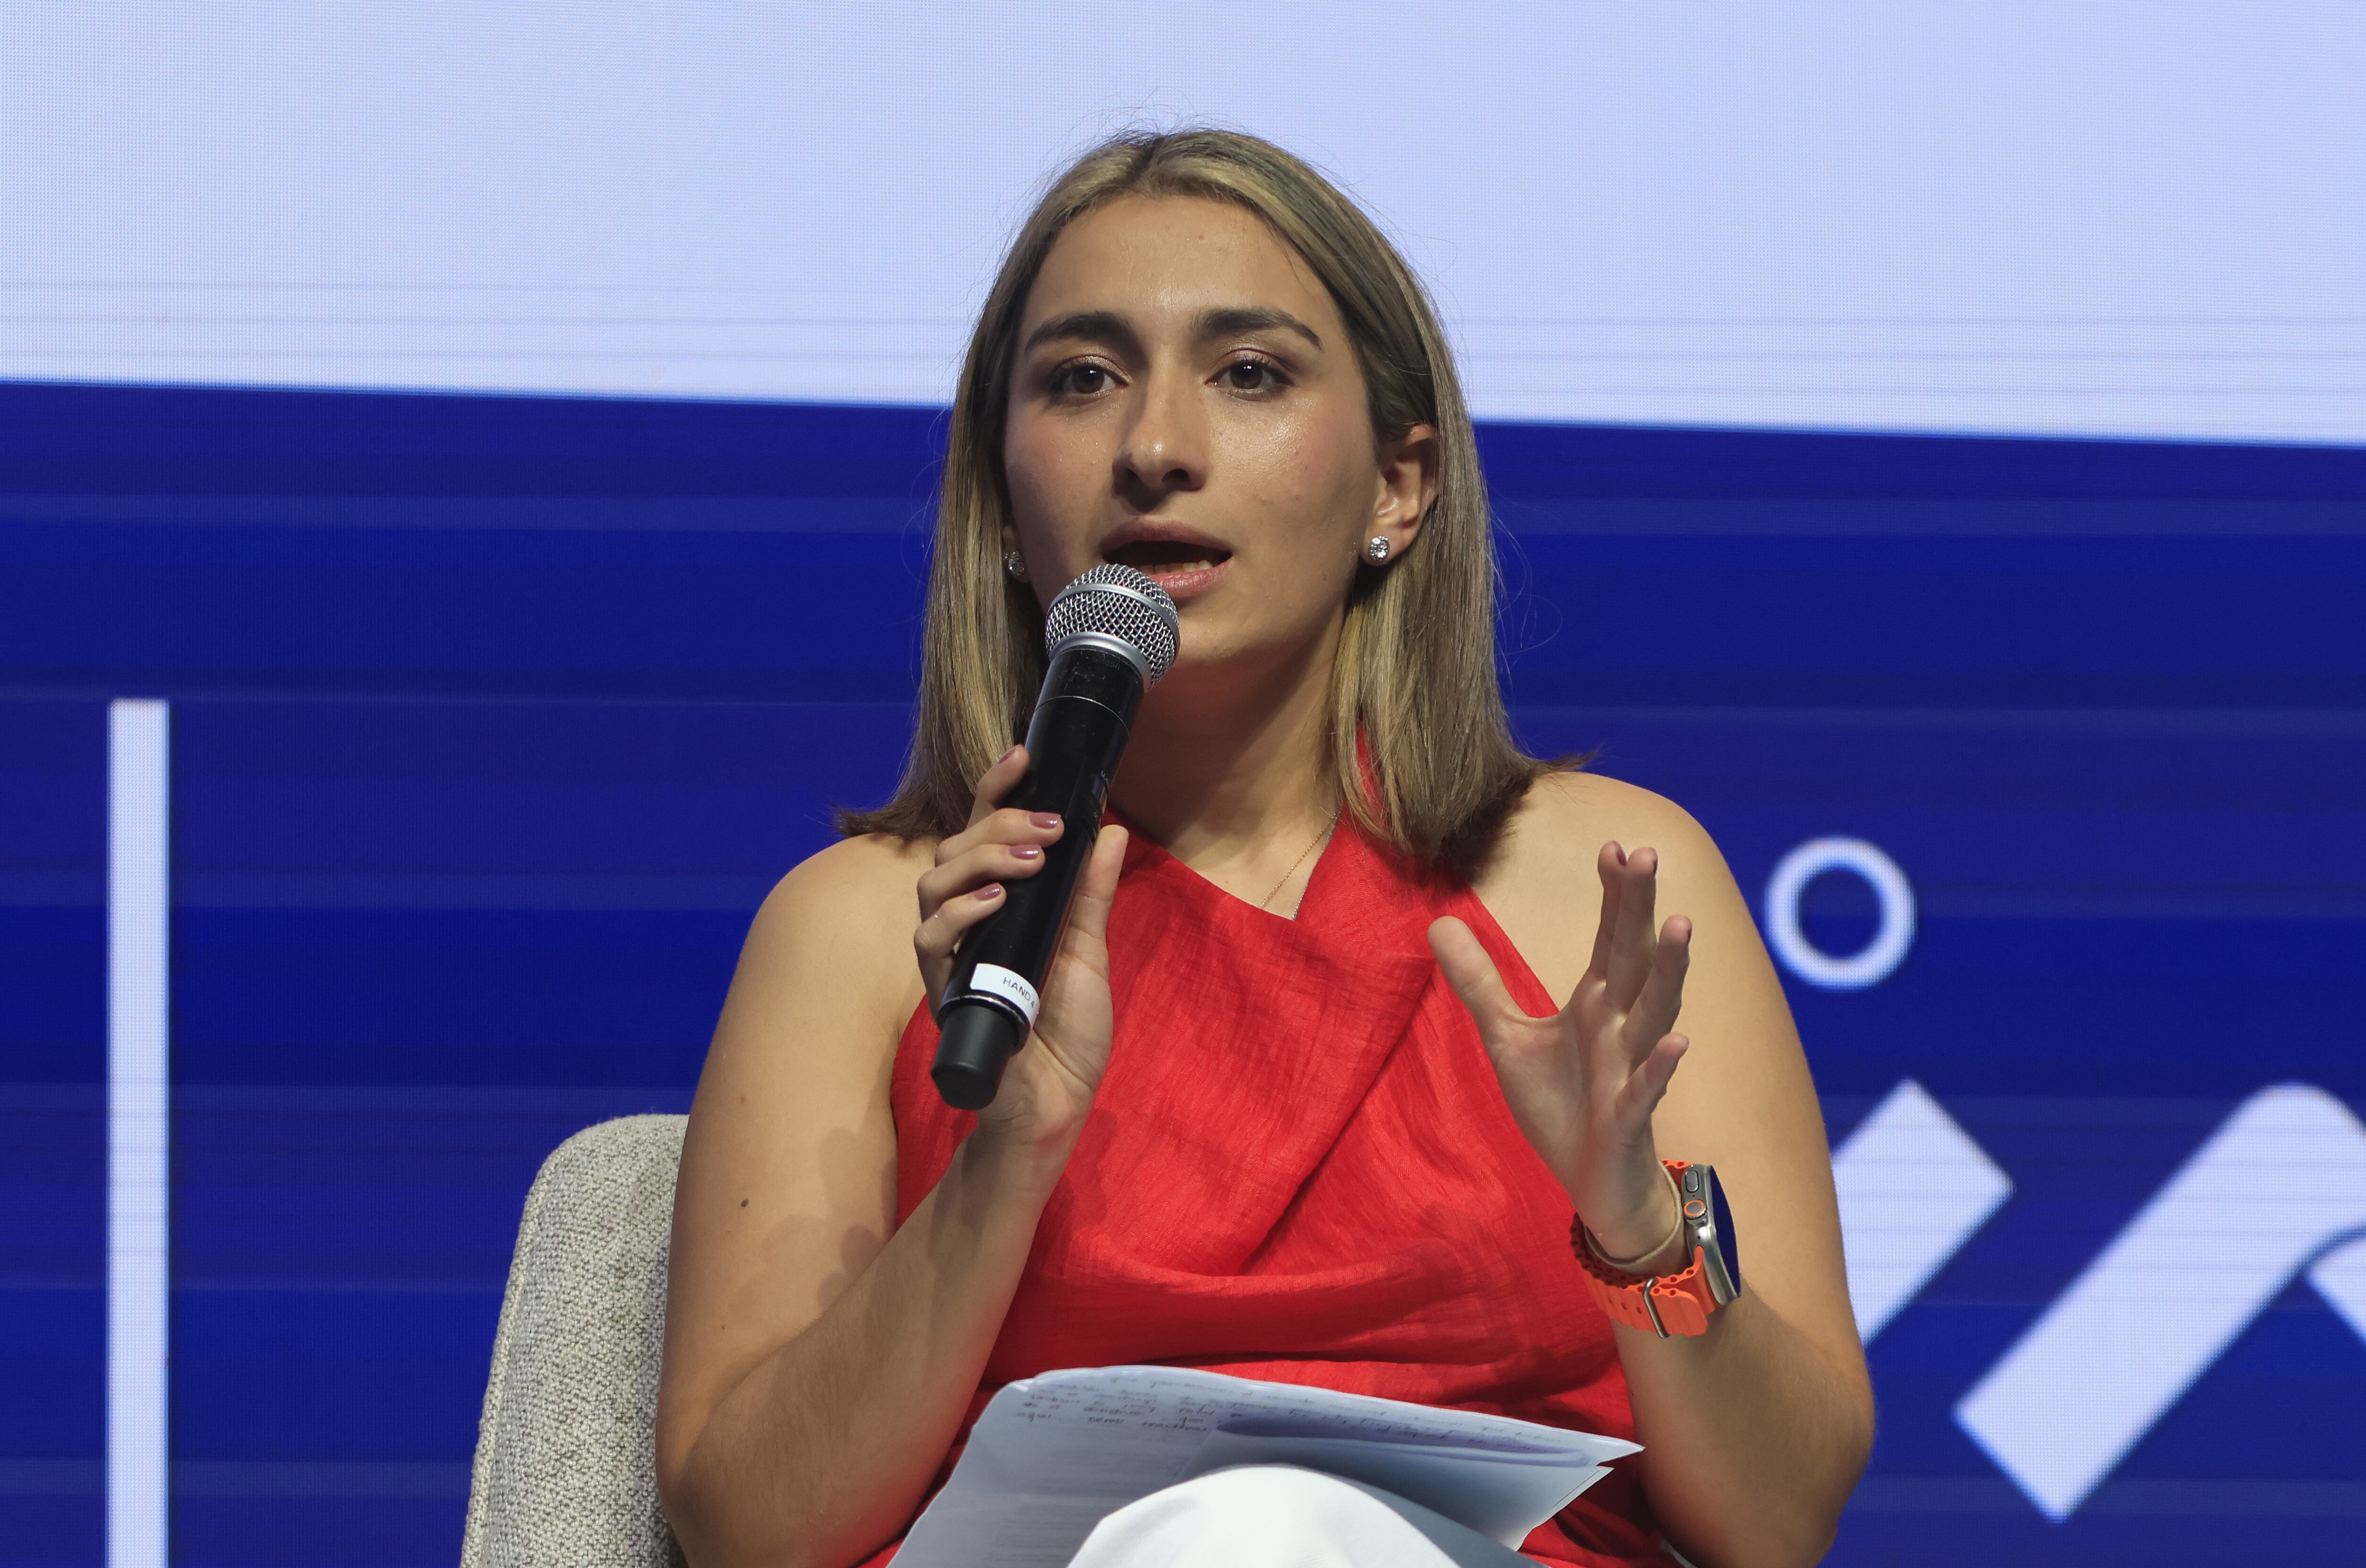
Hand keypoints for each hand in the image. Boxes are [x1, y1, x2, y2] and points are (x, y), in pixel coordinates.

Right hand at [912, 745, 1127, 1153]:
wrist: (1055, 1102)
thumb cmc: (1067, 1033)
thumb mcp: (1089, 951)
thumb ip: (1092, 892)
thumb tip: (1110, 829)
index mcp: (1002, 905)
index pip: (983, 833)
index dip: (994, 790)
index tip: (1023, 755)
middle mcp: (968, 922)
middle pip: (955, 847)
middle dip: (998, 822)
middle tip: (1048, 826)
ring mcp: (952, 955)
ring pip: (933, 882)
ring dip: (981, 858)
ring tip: (1029, 858)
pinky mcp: (944, 990)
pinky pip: (930, 939)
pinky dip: (960, 912)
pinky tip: (996, 901)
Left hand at [1429, 842, 1691, 1264]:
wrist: (1592, 1182)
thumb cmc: (1561, 1106)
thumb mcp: (1507, 1038)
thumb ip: (1478, 982)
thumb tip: (1436, 922)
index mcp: (1596, 1005)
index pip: (1609, 938)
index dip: (1612, 894)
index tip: (1612, 845)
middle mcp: (1620, 1028)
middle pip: (1635, 958)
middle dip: (1640, 908)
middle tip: (1648, 853)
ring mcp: (1630, 1070)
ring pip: (1655, 1012)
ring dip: (1669, 971)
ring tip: (1680, 924)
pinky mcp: (1629, 1117)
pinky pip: (1648, 1088)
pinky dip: (1662, 1066)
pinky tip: (1677, 1040)